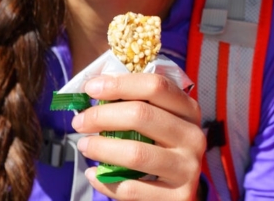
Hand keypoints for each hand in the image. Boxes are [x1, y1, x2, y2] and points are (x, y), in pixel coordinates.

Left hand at [72, 73, 205, 199]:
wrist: (179, 193)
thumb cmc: (161, 149)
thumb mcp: (160, 122)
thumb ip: (135, 104)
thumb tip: (94, 87)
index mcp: (189, 110)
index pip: (155, 87)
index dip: (119, 84)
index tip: (91, 88)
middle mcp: (193, 137)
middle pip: (142, 115)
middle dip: (102, 115)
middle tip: (80, 121)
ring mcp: (187, 168)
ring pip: (136, 153)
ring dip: (102, 147)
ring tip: (84, 145)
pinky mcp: (177, 197)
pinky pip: (131, 188)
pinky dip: (105, 181)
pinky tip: (94, 173)